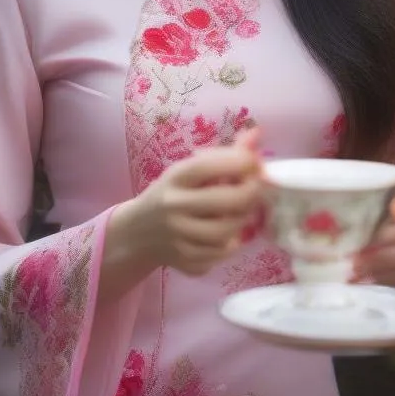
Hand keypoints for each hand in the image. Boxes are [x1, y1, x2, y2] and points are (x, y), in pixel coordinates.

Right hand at [116, 128, 263, 276]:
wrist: (136, 232)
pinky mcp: (183, 261)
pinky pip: (220, 255)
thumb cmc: (171, 194)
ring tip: (242, 211)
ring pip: (227, 232)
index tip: (255, 162)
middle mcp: (173, 207)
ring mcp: (177, 237)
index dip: (240, 162)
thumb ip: (225, 155)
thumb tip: (257, 134)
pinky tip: (227, 234)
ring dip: (242, 220)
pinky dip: (230, 244)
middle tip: (258, 188)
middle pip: (227, 202)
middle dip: (251, 193)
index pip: (209, 166)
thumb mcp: (189, 171)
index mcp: (174, 178)